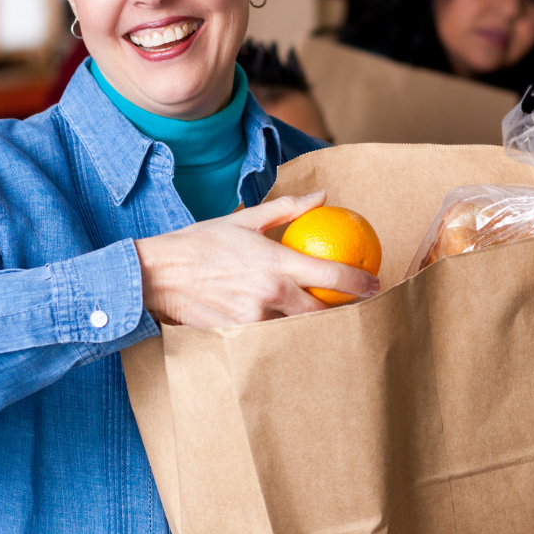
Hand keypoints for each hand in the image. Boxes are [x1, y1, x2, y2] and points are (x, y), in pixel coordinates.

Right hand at [134, 191, 378, 326]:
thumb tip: (322, 196)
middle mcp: (270, 294)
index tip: (375, 284)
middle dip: (343, 312)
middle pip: (322, 312)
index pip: (331, 277)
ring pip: (298, 328)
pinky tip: (292, 328)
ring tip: (328, 318)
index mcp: (276, 263)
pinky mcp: (239, 335)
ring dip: (313, 324)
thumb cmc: (202, 243)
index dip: (359, 283)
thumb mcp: (246, 219)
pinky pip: (271, 337)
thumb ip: (288, 209)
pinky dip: (284, 331)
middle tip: (357, 306)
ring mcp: (255, 318)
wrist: (158, 274)